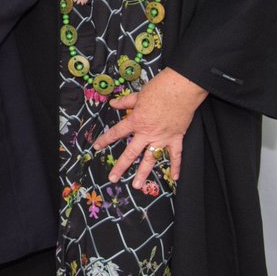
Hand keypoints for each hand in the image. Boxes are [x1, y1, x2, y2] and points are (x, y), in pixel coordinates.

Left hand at [93, 67, 207, 186]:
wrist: (180, 89)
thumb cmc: (158, 89)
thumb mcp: (138, 95)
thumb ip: (125, 102)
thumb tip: (113, 104)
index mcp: (135, 121)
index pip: (117, 133)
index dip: (105, 140)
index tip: (96, 147)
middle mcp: (146, 133)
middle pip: (130, 153)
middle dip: (121, 166)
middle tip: (112, 178)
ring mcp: (162, 138)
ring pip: (150, 159)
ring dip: (143, 173)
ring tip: (137, 185)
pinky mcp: (176, 138)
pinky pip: (176, 156)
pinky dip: (176, 167)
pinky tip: (174, 178)